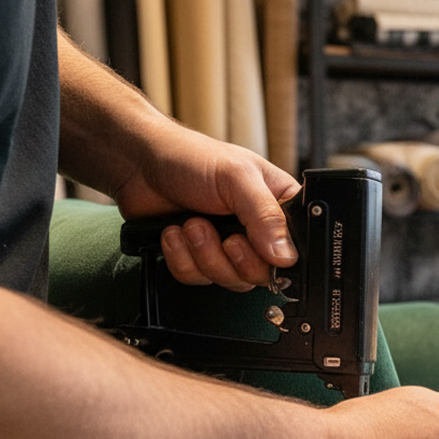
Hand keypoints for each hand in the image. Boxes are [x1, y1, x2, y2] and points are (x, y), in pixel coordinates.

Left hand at [113, 128, 300, 290]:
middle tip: (223, 235)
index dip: (279, 256)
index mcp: (280, 208)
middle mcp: (259, 232)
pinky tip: (175, 233)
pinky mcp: (200, 259)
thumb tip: (286, 256)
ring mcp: (229, 248)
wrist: (140, 164)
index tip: (255, 243)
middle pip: (263, 274)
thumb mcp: (238, 178)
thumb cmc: (192, 157)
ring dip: (204, 255)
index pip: (297, 248)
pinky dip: (182, 259)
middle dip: (235, 258)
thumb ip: (266, 216)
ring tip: (192, 224)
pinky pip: (198, 279)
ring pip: (231, 280)